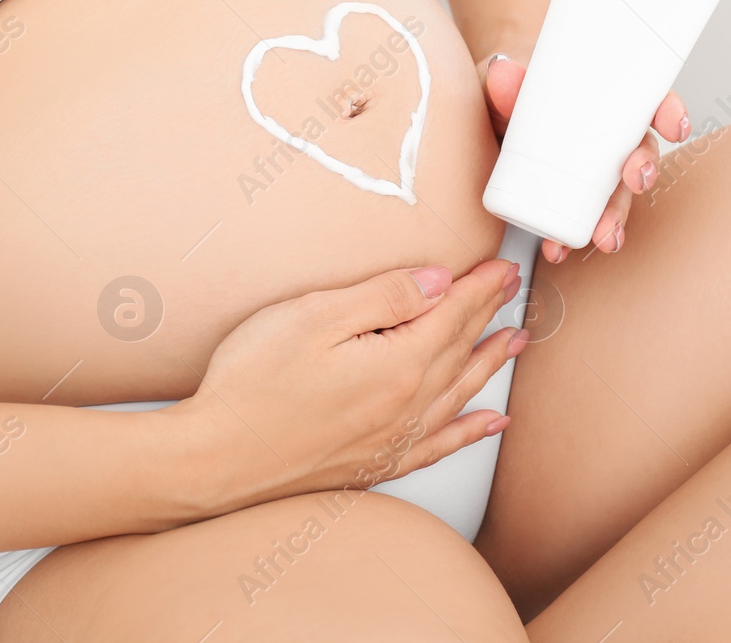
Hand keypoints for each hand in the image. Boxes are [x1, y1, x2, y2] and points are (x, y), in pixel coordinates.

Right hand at [181, 259, 525, 511]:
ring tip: (514, 342)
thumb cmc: (251, 386)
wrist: (216, 460)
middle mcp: (406, 405)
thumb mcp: (313, 317)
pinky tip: (488, 423)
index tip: (500, 266)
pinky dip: (470, 431)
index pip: (451, 314)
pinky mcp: (374, 463)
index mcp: (396, 363)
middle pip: (460, 349)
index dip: (478, 286)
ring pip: (459, 393)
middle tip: (510, 287)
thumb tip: (438, 283)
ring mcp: (392, 439)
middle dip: (488, 314)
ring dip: (489, 364)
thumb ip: (383, 297)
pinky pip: (439, 443)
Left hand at [479, 54, 689, 263]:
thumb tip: (503, 74)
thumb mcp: (505, 83)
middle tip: (635, 180)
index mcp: (605, 101)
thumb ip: (505, 82)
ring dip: (616, 216)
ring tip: (604, 235)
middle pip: (639, 154)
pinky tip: (560, 248)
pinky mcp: (568, 195)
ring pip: (616, 194)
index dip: (669, 112)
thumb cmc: (510, 93)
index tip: (675, 127)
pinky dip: (572, 235)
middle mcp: (606, 138)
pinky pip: (581, 217)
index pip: (649, 101)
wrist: (488, 116)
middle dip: (643, 171)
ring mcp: (590, 170)